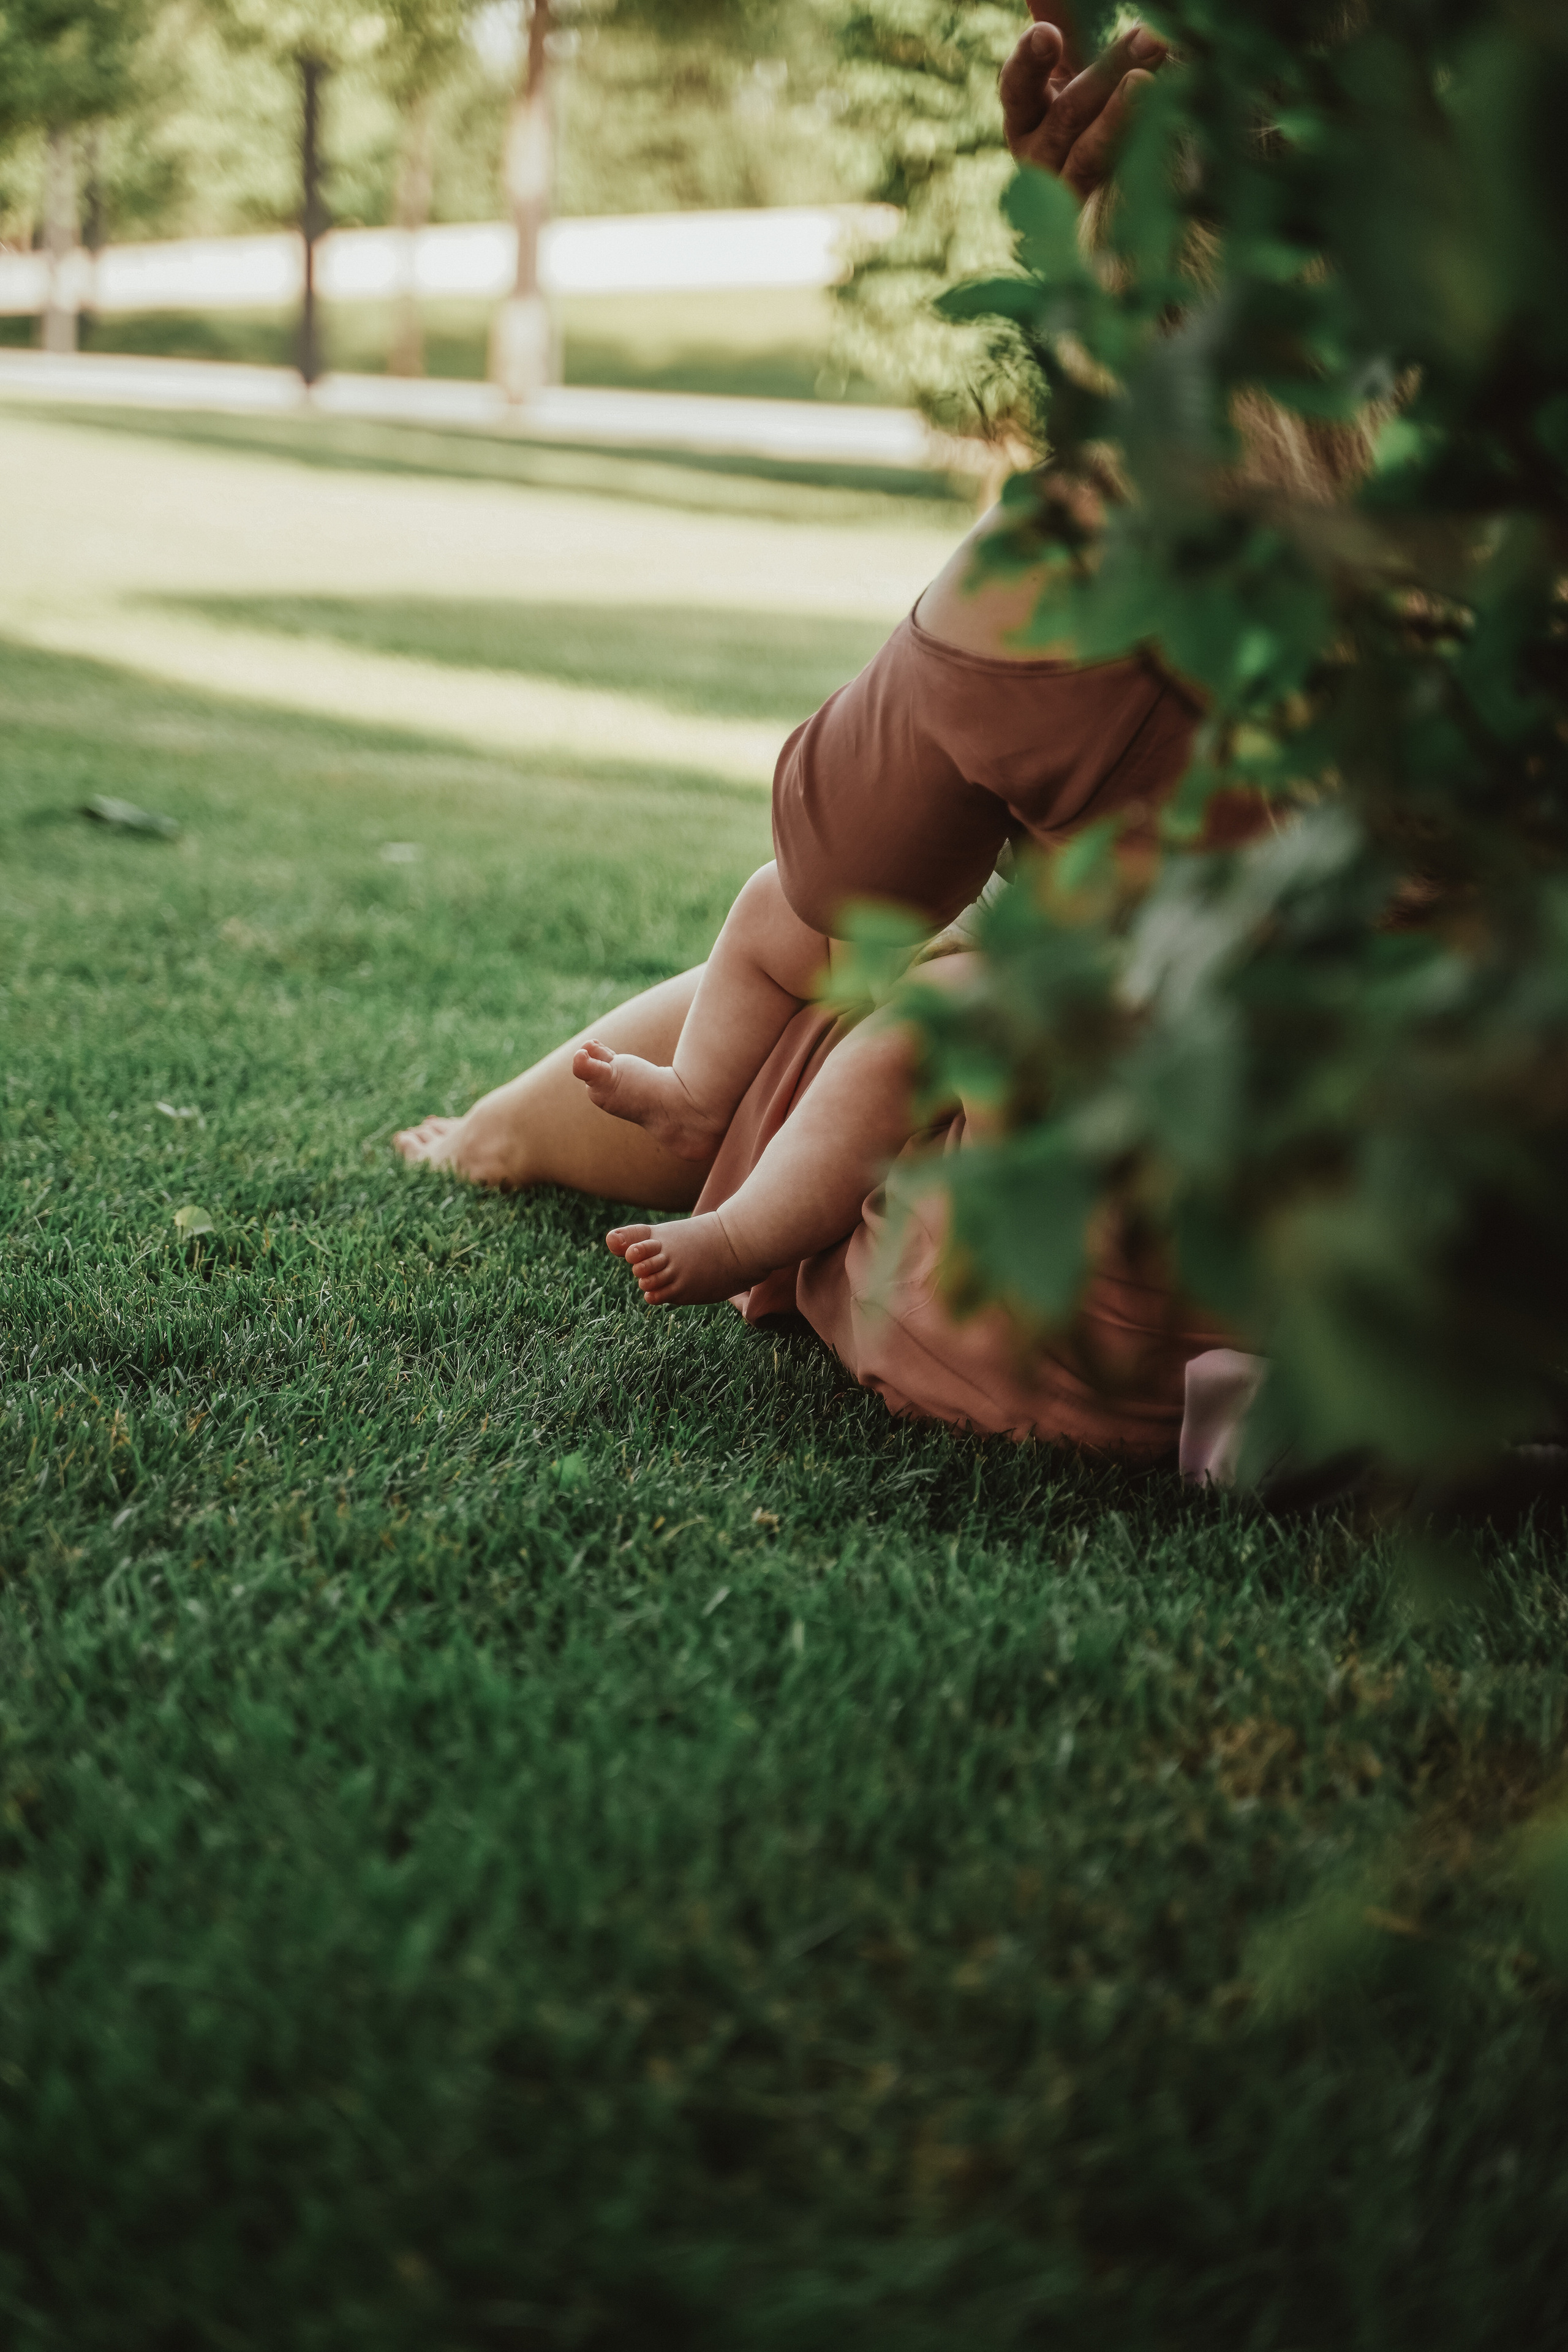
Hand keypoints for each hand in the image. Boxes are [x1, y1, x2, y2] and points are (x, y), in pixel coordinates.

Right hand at [999, 4, 1166, 201]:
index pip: (1017, 87)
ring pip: (1092, 152)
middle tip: (1149, 35)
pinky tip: (1168, 125)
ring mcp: (1070, 194)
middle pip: (1067, 115)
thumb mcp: (1079, 67)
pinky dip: (1143, 152)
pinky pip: (1120, 189)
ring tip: (1152, 80)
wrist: (1131, 202)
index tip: (1050, 36)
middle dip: (1108, 71)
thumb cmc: (1095, 114)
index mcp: (1027, 117)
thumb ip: (1063, 23)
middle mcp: (1040, 159)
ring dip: (1123, 113)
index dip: (1030, 62)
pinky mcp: (1100, 220)